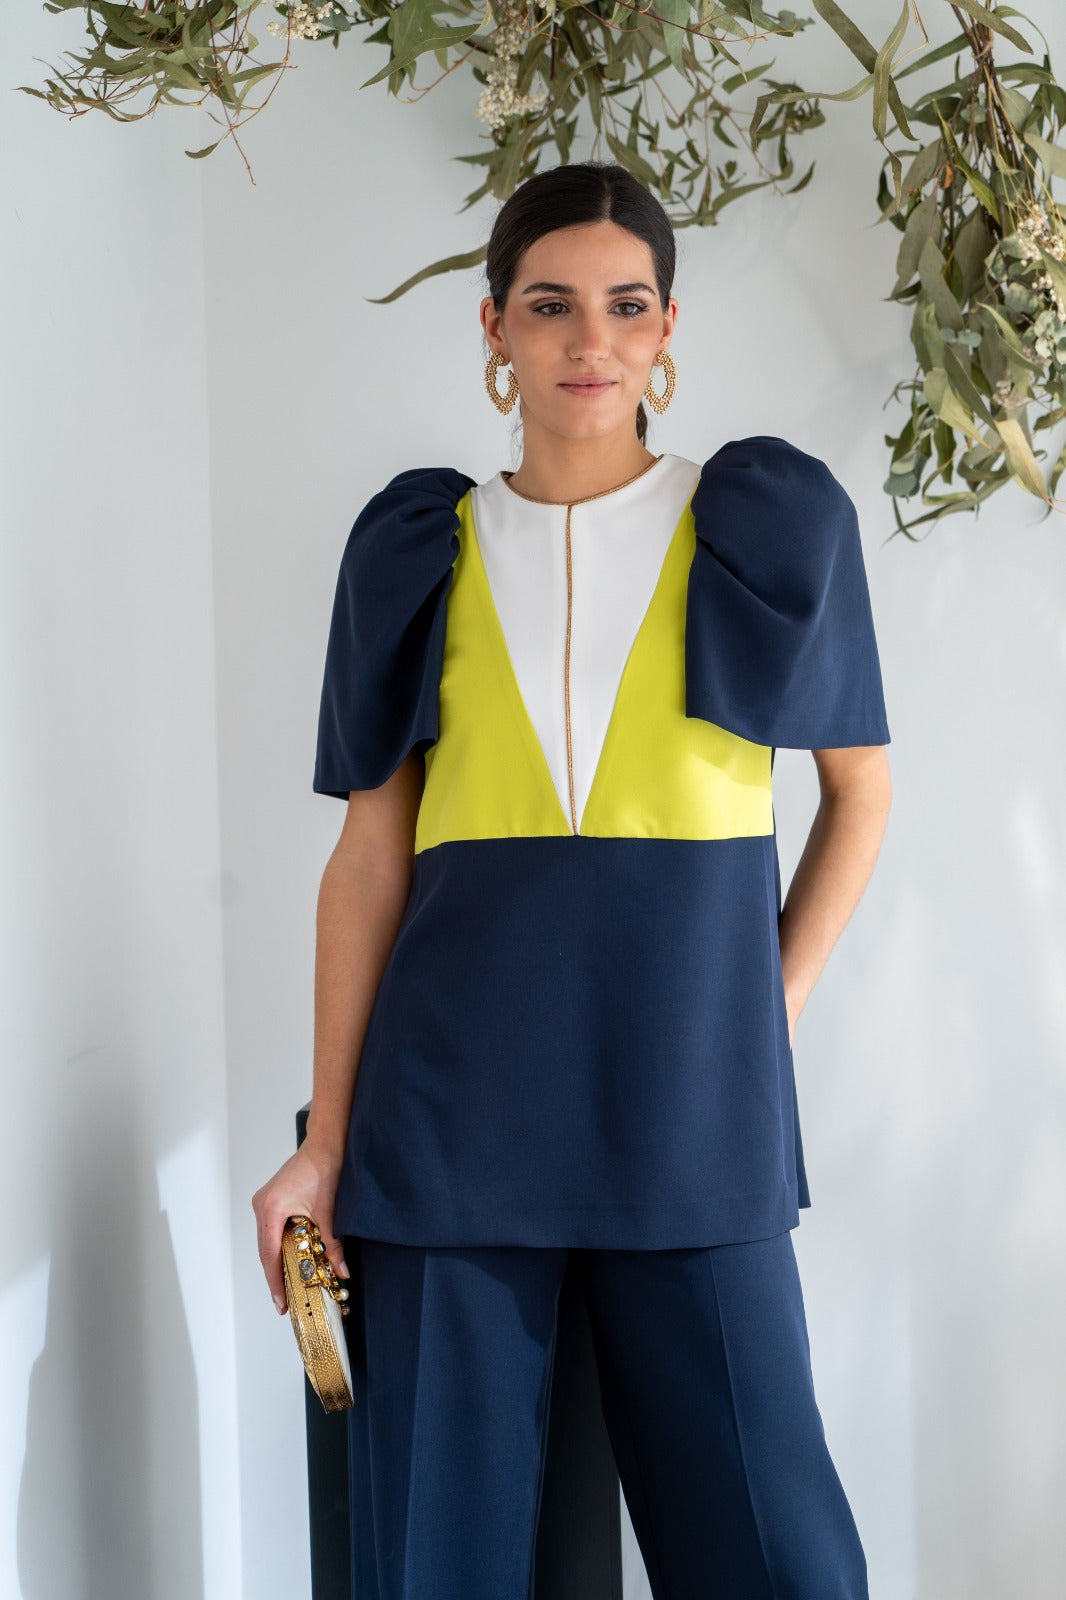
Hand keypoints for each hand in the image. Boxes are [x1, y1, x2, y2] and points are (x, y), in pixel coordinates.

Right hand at [251, 1141, 348, 1316]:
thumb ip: (334, 1245)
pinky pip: (271, 1230)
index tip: (281, 1302)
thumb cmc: (325, 1170)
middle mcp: (261, 1206)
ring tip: (287, 1286)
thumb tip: (341, 1271)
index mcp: (271, 1209)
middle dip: (275, 1276)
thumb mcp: (330, 1213)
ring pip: (267, 1241)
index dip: (275, 1281)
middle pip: (265, 1251)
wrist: (325, 1145)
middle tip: (285, 1301)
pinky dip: (279, 1246)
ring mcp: (264, 1202)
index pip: (269, 1255)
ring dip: (277, 1262)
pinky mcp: (271, 1200)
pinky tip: (289, 1260)